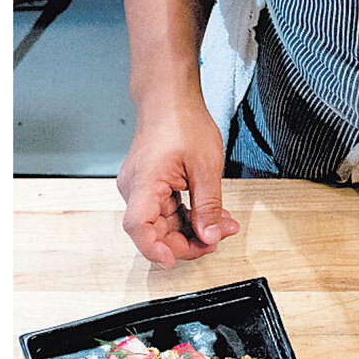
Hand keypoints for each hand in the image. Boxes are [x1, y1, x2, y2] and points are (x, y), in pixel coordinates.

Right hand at [117, 83, 239, 267]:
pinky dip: (187, 217)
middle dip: (189, 240)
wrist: (169, 98)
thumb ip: (208, 206)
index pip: (138, 226)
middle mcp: (135, 188)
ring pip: (162, 224)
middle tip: (220, 237)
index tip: (173, 260)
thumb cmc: (182, 121)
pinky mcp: (148, 186)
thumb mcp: (206, 166)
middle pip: (155, 231)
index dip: (154, 249)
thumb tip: (210, 237)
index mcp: (144, 182)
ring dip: (192, 229)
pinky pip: (165, 211)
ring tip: (222, 224)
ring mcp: (140, 188)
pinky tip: (210, 215)